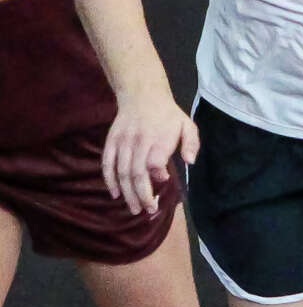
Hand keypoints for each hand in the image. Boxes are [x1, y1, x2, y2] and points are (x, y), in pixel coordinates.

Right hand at [103, 90, 198, 215]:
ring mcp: (123, 143)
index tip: (164, 184)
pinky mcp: (111, 142)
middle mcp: (139, 142)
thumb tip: (190, 162)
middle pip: (137, 173)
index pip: (154, 162)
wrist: (142, 96)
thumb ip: (191, 143)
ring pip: (121, 173)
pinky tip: (115, 194)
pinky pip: (107, 165)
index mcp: (159, 138)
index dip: (157, 175)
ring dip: (127, 193)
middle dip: (142, 195)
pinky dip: (109, 181)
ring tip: (134, 209)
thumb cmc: (168, 115)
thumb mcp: (187, 124)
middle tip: (147, 211)